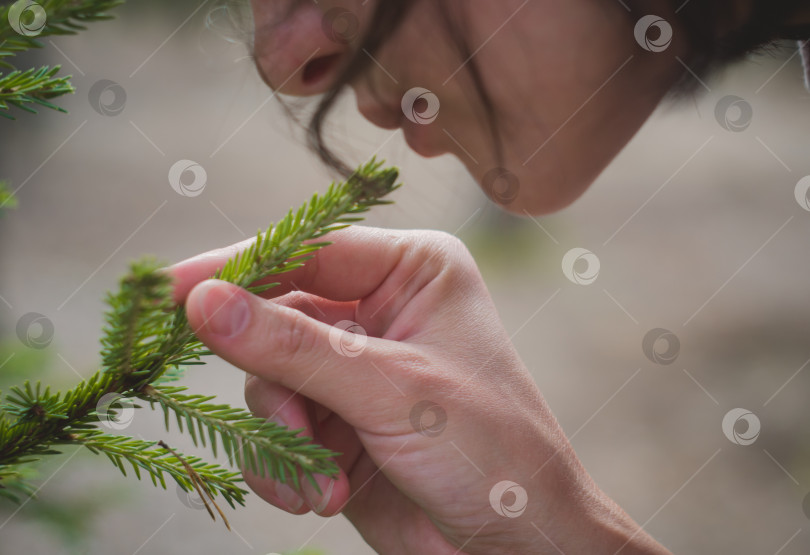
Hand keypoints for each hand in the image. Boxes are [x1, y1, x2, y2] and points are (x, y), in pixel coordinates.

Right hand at [170, 226, 668, 553]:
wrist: (517, 546)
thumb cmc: (487, 451)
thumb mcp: (390, 390)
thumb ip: (293, 347)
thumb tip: (202, 302)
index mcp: (411, 271)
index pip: (308, 250)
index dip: (238, 267)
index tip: (169, 291)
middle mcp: (379, 310)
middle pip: (278, 316)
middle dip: (276, 379)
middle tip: (290, 418)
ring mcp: (354, 367)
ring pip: (269, 378)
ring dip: (284, 433)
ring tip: (323, 475)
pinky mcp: (337, 421)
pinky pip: (277, 428)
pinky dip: (285, 464)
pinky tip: (322, 494)